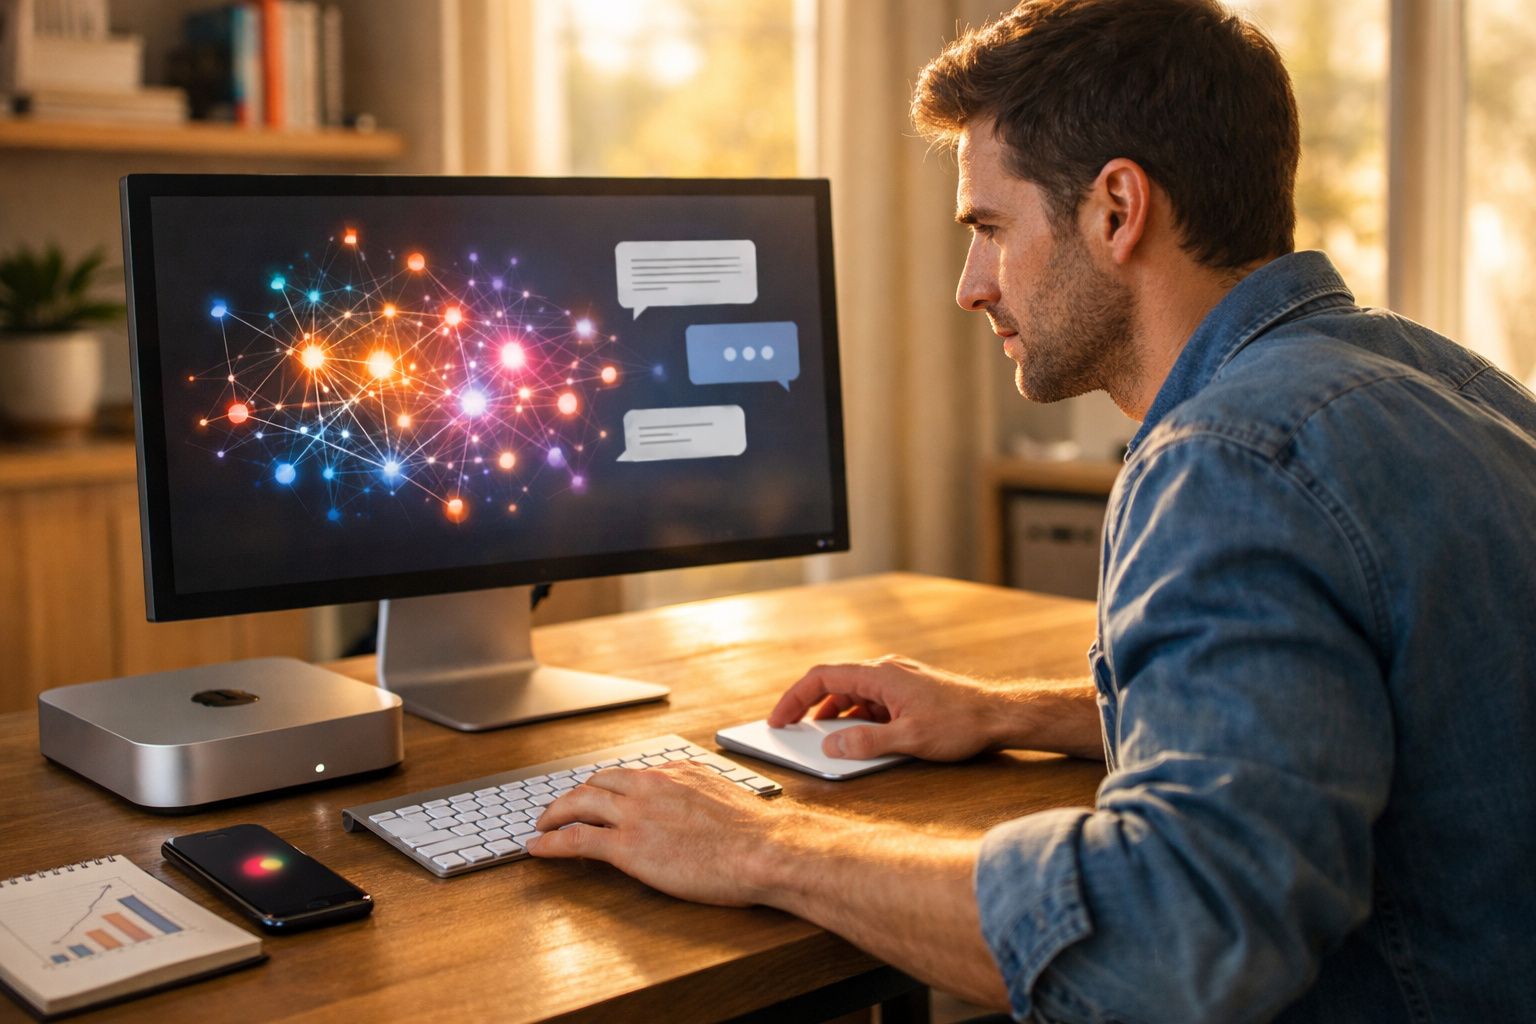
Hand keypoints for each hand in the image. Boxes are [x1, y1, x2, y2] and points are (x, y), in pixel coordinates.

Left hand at [526, 762, 790, 905]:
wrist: (764, 849)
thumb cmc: (756, 833)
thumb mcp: (726, 796)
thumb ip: (701, 794)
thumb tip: (697, 803)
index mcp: (675, 771)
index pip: (628, 773)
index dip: (606, 786)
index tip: (597, 793)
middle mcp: (650, 785)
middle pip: (596, 782)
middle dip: (573, 795)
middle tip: (561, 807)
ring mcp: (636, 814)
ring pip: (579, 804)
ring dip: (553, 814)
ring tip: (541, 825)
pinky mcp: (628, 847)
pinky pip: (576, 840)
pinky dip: (550, 842)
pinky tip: (536, 848)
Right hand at [768, 655, 1013, 761]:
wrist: (1000, 716)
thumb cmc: (960, 723)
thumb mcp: (909, 739)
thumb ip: (865, 743)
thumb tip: (829, 746)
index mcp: (879, 674)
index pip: (822, 677)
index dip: (794, 698)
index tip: (777, 719)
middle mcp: (885, 671)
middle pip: (834, 683)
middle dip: (809, 708)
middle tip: (790, 731)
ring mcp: (898, 681)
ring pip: (853, 694)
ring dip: (834, 715)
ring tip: (822, 740)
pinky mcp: (908, 693)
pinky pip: (872, 702)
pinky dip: (857, 718)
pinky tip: (858, 738)